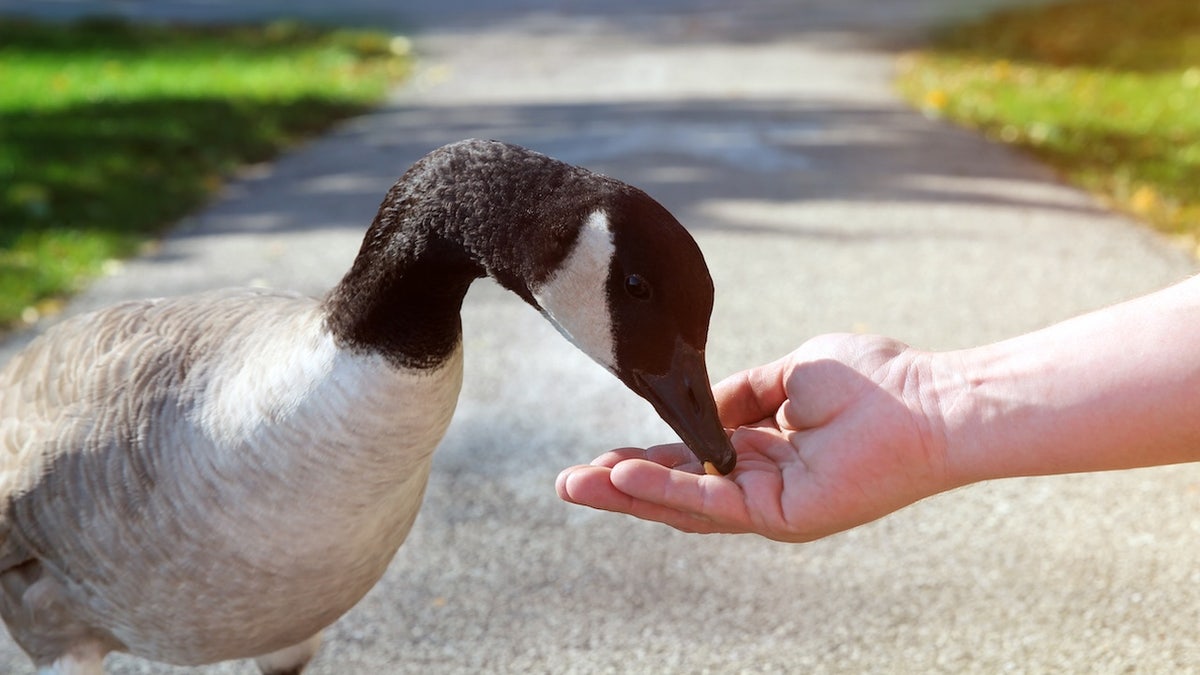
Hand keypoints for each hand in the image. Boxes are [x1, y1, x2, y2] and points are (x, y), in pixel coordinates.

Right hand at [556, 334, 952, 541]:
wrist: (926, 401)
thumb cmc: (874, 382)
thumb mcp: (787, 373)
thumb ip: (739, 393)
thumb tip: (697, 403)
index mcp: (762, 449)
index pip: (690, 459)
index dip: (645, 458)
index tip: (601, 454)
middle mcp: (760, 482)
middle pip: (677, 489)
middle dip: (620, 486)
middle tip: (567, 483)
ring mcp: (769, 503)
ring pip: (685, 505)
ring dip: (628, 495)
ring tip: (577, 487)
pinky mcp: (781, 514)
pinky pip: (711, 502)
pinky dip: (666, 491)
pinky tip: (624, 479)